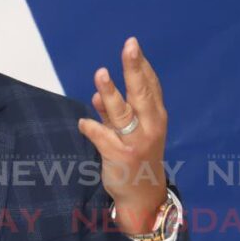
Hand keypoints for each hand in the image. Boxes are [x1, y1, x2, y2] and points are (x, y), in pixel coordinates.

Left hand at [77, 37, 167, 234]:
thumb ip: (114, 114)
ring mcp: (136, 142)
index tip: (133, 44)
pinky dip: (92, 128)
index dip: (142, 65)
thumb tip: (98, 95)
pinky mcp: (121, 156)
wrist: (142, 195)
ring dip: (110, 93)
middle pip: (141, 93)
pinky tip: (83, 123)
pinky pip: (103, 138)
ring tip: (101, 74)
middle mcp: (150, 127)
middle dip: (134, 68)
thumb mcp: (130, 132)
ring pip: (122, 113)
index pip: (150, 86)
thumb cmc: (136, 156)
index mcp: (156, 117)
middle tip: (129, 46)